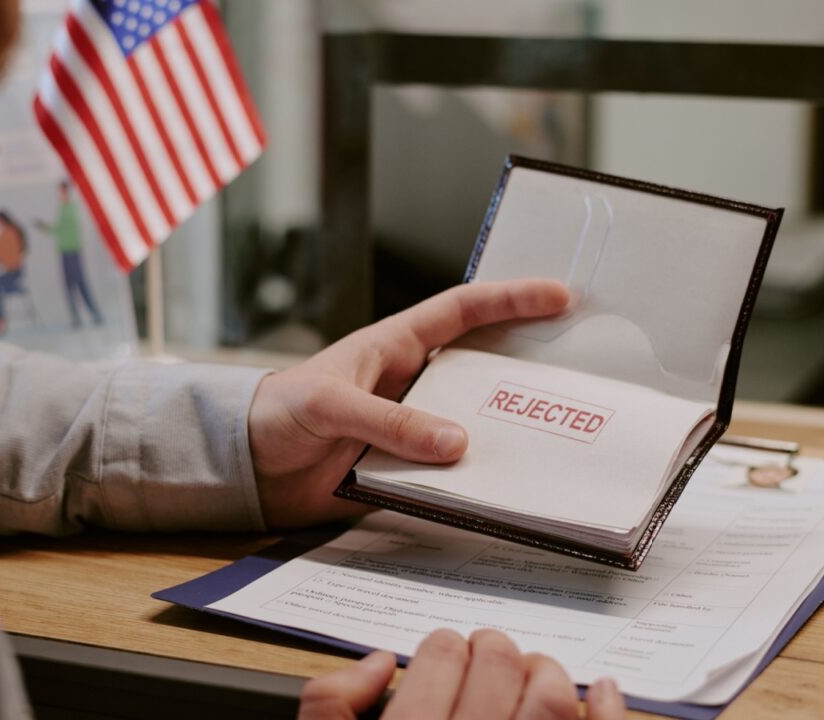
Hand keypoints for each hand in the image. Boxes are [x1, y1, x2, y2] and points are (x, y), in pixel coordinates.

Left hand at [249, 279, 568, 528]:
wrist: (242, 469)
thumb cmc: (274, 414)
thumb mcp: (329, 406)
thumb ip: (389, 422)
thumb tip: (458, 443)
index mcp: (395, 346)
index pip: (463, 311)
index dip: (512, 299)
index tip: (560, 296)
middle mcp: (413, 384)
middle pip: (483, 368)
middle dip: (529, 365)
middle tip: (580, 371)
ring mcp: (412, 429)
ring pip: (474, 424)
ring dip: (508, 432)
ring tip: (557, 439)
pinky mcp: (405, 472)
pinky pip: (451, 475)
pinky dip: (478, 482)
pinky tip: (506, 491)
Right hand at [298, 629, 625, 719]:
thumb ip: (328, 710)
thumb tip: (375, 664)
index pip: (438, 660)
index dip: (442, 648)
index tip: (443, 654)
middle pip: (497, 666)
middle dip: (491, 649)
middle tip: (484, 654)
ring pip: (551, 698)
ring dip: (545, 671)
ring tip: (533, 671)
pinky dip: (608, 709)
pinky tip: (603, 690)